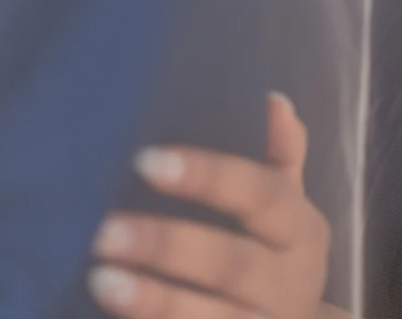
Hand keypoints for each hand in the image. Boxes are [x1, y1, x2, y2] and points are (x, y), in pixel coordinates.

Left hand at [88, 92, 330, 318]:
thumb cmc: (273, 257)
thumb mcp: (286, 209)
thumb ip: (279, 157)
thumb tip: (274, 102)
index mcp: (302, 231)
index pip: (262, 195)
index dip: (209, 177)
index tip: (145, 161)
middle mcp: (292, 284)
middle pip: (234, 264)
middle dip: (169, 247)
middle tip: (104, 231)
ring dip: (157, 301)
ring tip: (99, 280)